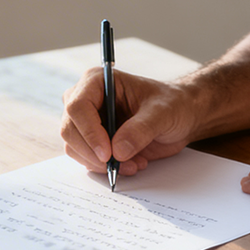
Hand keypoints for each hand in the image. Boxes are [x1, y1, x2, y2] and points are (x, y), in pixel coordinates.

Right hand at [60, 68, 199, 175]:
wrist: (180, 117)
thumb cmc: (172, 105)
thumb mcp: (162, 113)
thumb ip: (141, 129)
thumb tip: (118, 150)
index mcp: (97, 81)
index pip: (77, 106)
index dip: (88, 132)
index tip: (108, 153)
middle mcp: (86, 99)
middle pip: (70, 129)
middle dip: (93, 153)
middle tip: (119, 165)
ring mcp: (87, 121)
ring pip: (74, 147)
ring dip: (100, 163)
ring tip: (133, 164)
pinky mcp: (92, 141)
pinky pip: (86, 159)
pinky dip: (105, 168)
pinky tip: (130, 164)